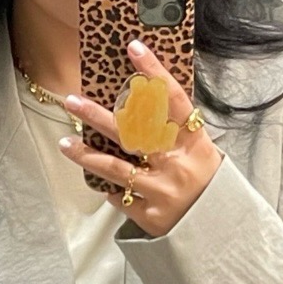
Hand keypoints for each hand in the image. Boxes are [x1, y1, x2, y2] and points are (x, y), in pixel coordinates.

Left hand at [58, 38, 222, 237]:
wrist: (217, 235)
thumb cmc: (209, 188)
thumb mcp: (202, 154)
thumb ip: (177, 133)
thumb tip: (145, 103)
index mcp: (194, 144)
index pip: (173, 101)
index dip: (154, 73)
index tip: (134, 48)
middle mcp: (176, 165)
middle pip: (132, 133)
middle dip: (98, 116)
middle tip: (72, 102)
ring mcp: (162, 192)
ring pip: (116, 169)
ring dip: (87, 156)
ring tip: (65, 144)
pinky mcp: (150, 216)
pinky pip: (122, 198)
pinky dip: (113, 190)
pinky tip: (104, 184)